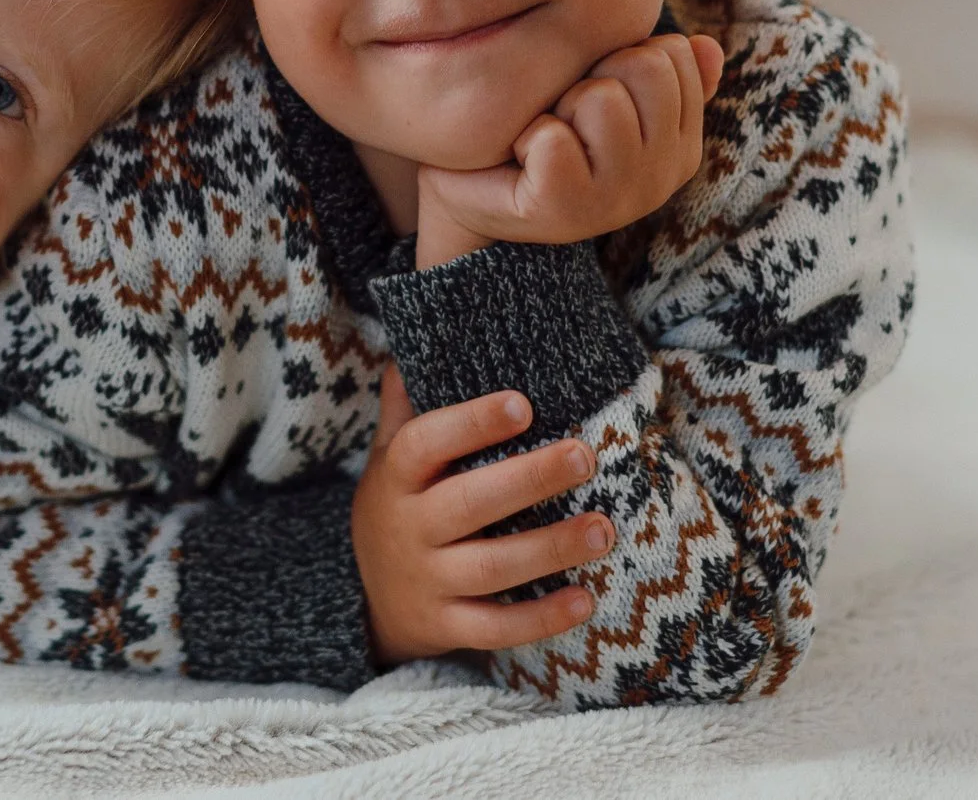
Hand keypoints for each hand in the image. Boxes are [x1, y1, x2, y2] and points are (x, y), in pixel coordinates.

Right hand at [353, 366, 612, 665]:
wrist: (373, 602)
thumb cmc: (399, 509)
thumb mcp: (390, 458)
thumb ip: (405, 408)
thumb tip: (416, 349)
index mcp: (396, 478)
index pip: (425, 444)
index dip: (471, 423)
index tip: (523, 404)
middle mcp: (408, 529)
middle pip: (467, 504)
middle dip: (529, 480)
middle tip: (585, 456)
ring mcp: (427, 581)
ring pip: (491, 568)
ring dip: (550, 548)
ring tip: (604, 529)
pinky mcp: (447, 627)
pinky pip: (496, 627)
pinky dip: (541, 618)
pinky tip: (586, 599)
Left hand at [418, 32, 723, 261]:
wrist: (469, 186)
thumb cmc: (538, 129)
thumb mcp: (600, 90)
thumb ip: (658, 72)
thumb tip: (705, 45)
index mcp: (681, 145)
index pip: (675, 55)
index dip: (619, 55)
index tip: (595, 93)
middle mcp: (662, 178)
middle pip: (646, 67)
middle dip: (593, 75)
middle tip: (564, 113)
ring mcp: (619, 201)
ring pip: (603, 98)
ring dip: (559, 107)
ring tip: (544, 138)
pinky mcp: (567, 212)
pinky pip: (553, 139)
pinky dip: (526, 138)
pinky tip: (521, 162)